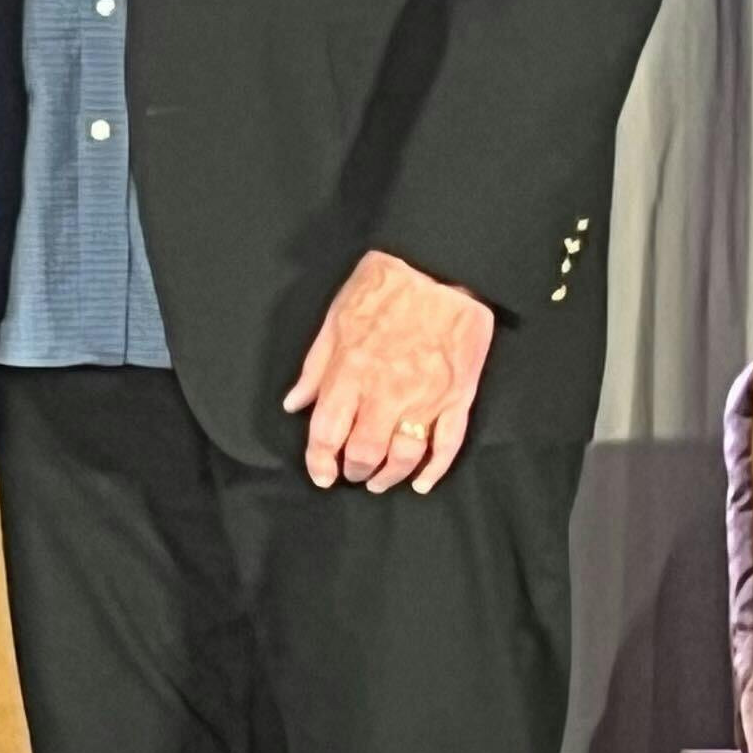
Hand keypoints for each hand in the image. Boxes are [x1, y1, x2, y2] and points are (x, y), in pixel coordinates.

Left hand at [284, 249, 496, 492]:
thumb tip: (295, 403)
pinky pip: (448, 445)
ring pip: (404, 456)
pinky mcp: (458, 397)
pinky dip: (435, 470)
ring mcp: (426, 398)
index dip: (319, 461)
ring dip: (388, 476)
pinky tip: (422, 483)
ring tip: (378, 481)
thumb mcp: (335, 320)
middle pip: (364, 452)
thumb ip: (314, 368)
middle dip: (353, 470)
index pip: (326, 433)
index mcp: (351, 373)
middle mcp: (387, 393)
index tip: (320, 473)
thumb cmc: (384, 288)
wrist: (441, 269)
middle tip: (349, 473)